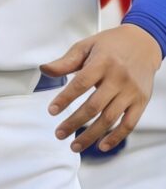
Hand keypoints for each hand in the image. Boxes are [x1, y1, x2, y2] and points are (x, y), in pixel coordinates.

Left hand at [40, 24, 161, 152]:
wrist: (143, 43)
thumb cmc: (111, 44)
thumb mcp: (87, 46)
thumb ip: (66, 62)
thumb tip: (44, 70)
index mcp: (103, 62)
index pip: (81, 84)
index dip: (65, 99)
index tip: (52, 111)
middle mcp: (118, 78)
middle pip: (93, 106)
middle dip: (74, 122)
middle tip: (59, 133)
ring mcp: (131, 91)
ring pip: (109, 119)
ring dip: (90, 135)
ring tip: (74, 145)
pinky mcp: (141, 101)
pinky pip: (129, 124)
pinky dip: (115, 138)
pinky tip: (101, 145)